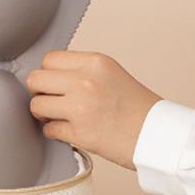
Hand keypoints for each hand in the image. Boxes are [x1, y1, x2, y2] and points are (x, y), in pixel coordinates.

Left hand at [27, 51, 160, 168]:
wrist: (159, 135)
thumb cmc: (137, 108)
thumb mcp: (111, 74)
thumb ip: (81, 71)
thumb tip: (48, 76)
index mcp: (95, 62)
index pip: (49, 59)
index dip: (48, 73)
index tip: (54, 83)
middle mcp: (86, 81)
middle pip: (35, 79)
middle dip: (40, 92)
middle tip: (52, 100)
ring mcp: (81, 107)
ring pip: (36, 105)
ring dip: (44, 114)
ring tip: (61, 117)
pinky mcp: (79, 133)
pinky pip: (48, 129)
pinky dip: (56, 132)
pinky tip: (71, 131)